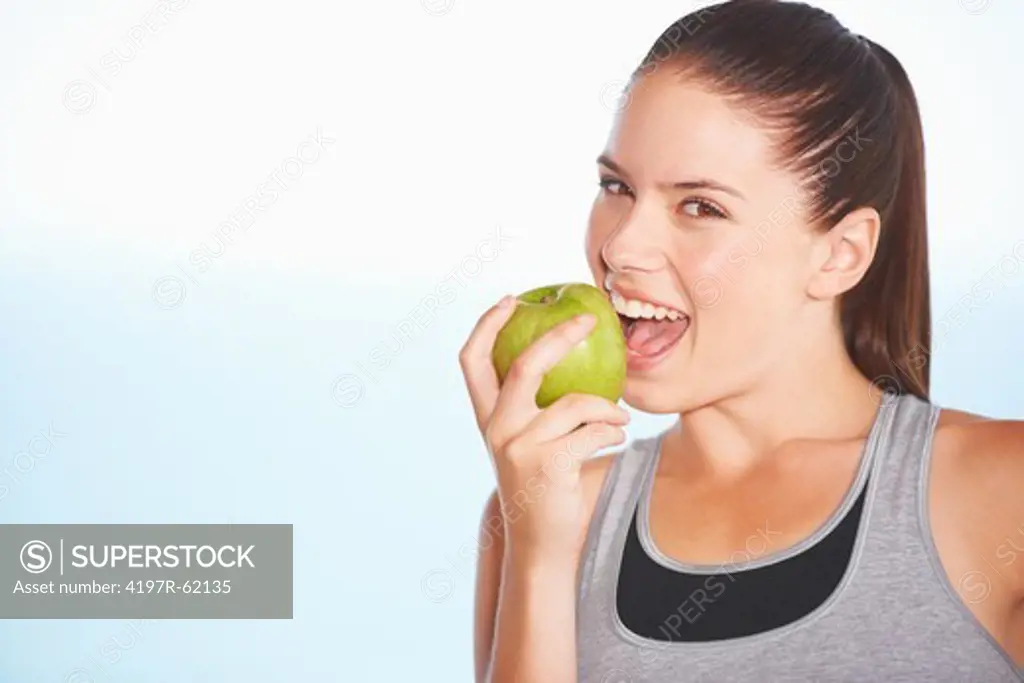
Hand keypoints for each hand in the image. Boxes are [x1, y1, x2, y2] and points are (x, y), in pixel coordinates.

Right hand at [459, 296, 629, 558]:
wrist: (542, 546)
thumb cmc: (545, 488)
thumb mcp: (531, 443)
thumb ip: (538, 407)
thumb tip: (572, 356)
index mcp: (487, 418)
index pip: (472, 360)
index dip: (487, 324)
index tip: (511, 299)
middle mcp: (497, 428)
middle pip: (524, 365)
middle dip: (559, 336)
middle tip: (589, 320)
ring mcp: (519, 446)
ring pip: (574, 403)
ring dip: (608, 407)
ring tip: (621, 417)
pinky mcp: (546, 464)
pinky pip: (593, 430)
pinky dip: (613, 431)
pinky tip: (618, 438)